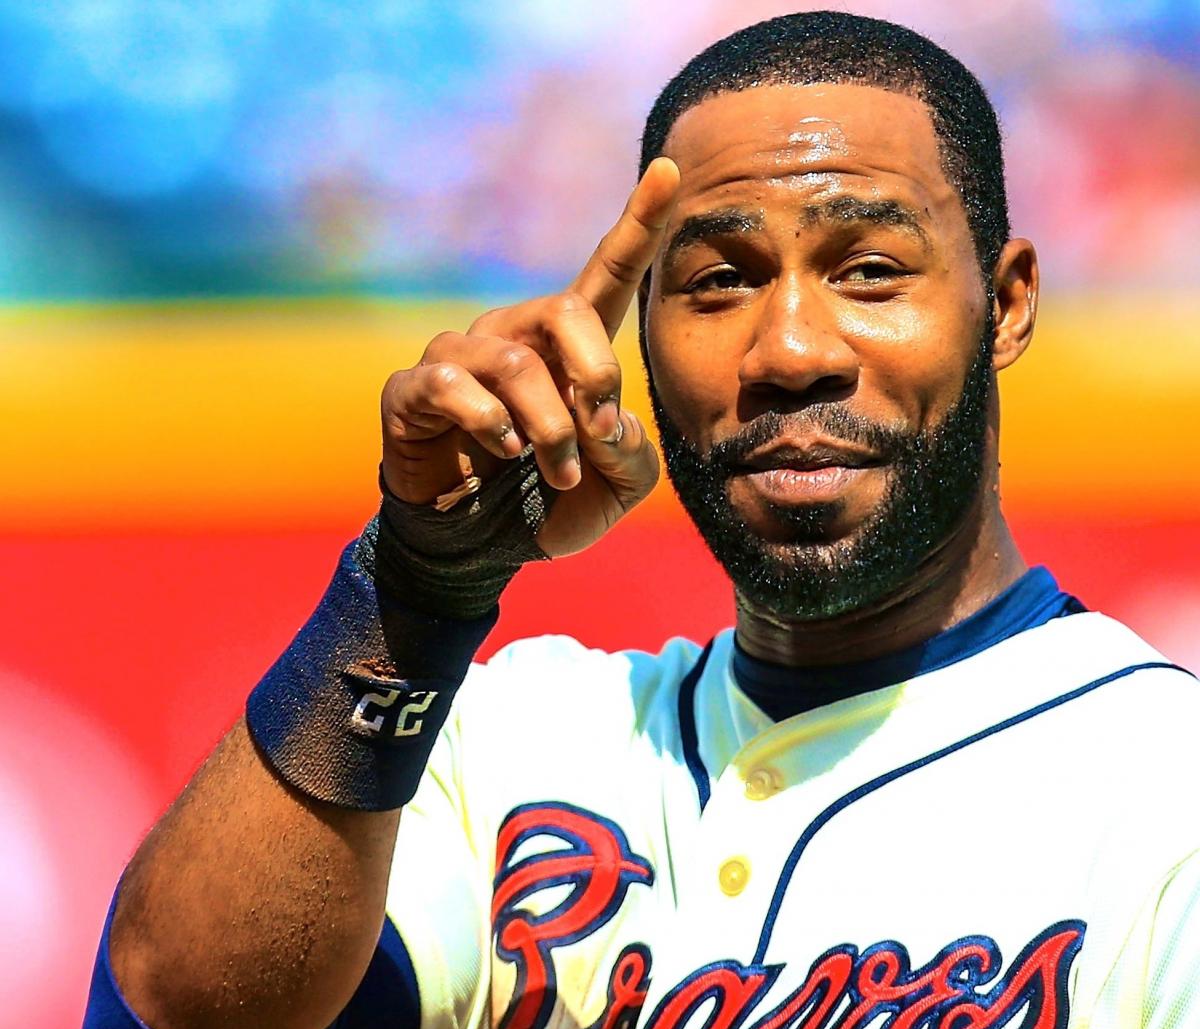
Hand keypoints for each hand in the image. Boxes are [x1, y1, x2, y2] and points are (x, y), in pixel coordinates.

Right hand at [379, 157, 679, 557]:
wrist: (477, 551)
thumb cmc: (548, 506)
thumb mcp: (616, 487)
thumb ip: (632, 449)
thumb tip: (605, 417)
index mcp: (567, 350)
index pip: (605, 275)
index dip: (637, 224)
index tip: (669, 169)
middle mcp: (512, 337)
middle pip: (563, 310)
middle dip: (596, 374)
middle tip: (598, 433)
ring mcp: (458, 357)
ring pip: (515, 363)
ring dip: (550, 429)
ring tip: (555, 474)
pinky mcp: (412, 390)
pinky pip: (454, 386)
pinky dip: (489, 425)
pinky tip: (501, 453)